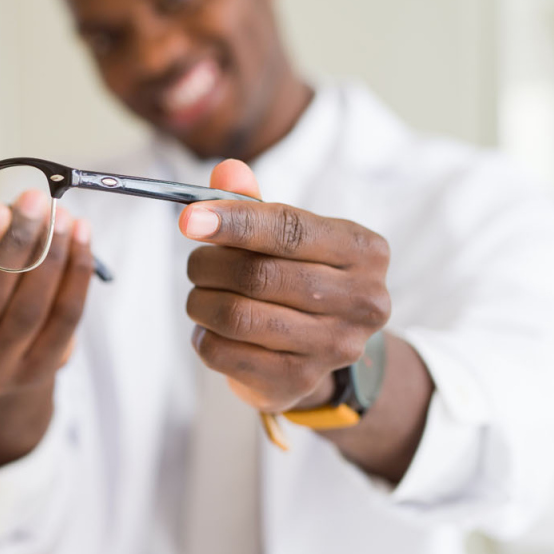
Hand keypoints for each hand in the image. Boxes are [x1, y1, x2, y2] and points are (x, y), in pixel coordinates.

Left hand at [179, 160, 391, 412]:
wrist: (321, 353)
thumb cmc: (299, 278)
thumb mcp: (286, 237)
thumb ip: (254, 203)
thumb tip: (226, 172)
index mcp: (364, 251)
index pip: (290, 230)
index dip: (234, 222)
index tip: (189, 219)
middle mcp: (362, 300)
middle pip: (259, 274)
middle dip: (209, 265)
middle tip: (195, 264)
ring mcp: (335, 347)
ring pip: (238, 315)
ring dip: (201, 301)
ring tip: (200, 296)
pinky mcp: (299, 381)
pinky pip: (225, 352)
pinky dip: (203, 337)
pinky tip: (209, 330)